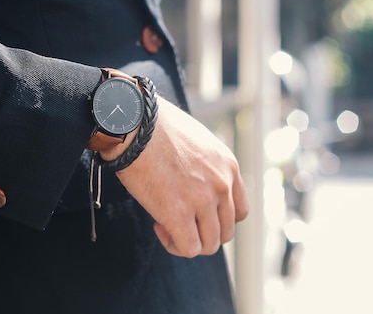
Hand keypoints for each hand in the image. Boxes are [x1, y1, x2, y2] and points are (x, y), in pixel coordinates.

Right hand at [107, 97, 248, 257]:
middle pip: (225, 231)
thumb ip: (206, 165)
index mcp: (228, 166)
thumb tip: (195, 183)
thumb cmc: (155, 127)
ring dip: (188, 241)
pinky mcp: (178, 214)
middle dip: (201, 232)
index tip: (194, 210)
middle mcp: (222, 185)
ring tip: (165, 223)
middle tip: (178, 218)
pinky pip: (188, 248)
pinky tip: (159, 226)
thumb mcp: (196, 140)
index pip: (239, 210)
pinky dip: (174, 245)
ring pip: (210, 244)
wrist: (134, 123)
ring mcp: (202, 201)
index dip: (216, 218)